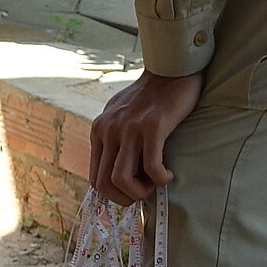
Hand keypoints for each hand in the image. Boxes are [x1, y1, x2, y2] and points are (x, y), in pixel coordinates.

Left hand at [88, 68, 203, 205]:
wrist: (171, 68)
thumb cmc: (152, 96)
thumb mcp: (122, 116)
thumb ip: (116, 139)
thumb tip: (119, 174)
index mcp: (99, 130)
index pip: (94, 179)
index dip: (114, 194)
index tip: (134, 190)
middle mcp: (109, 130)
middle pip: (104, 184)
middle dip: (126, 198)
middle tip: (146, 191)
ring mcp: (129, 128)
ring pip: (121, 179)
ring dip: (141, 192)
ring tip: (157, 183)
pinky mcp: (152, 126)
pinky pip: (151, 166)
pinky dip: (161, 178)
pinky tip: (169, 174)